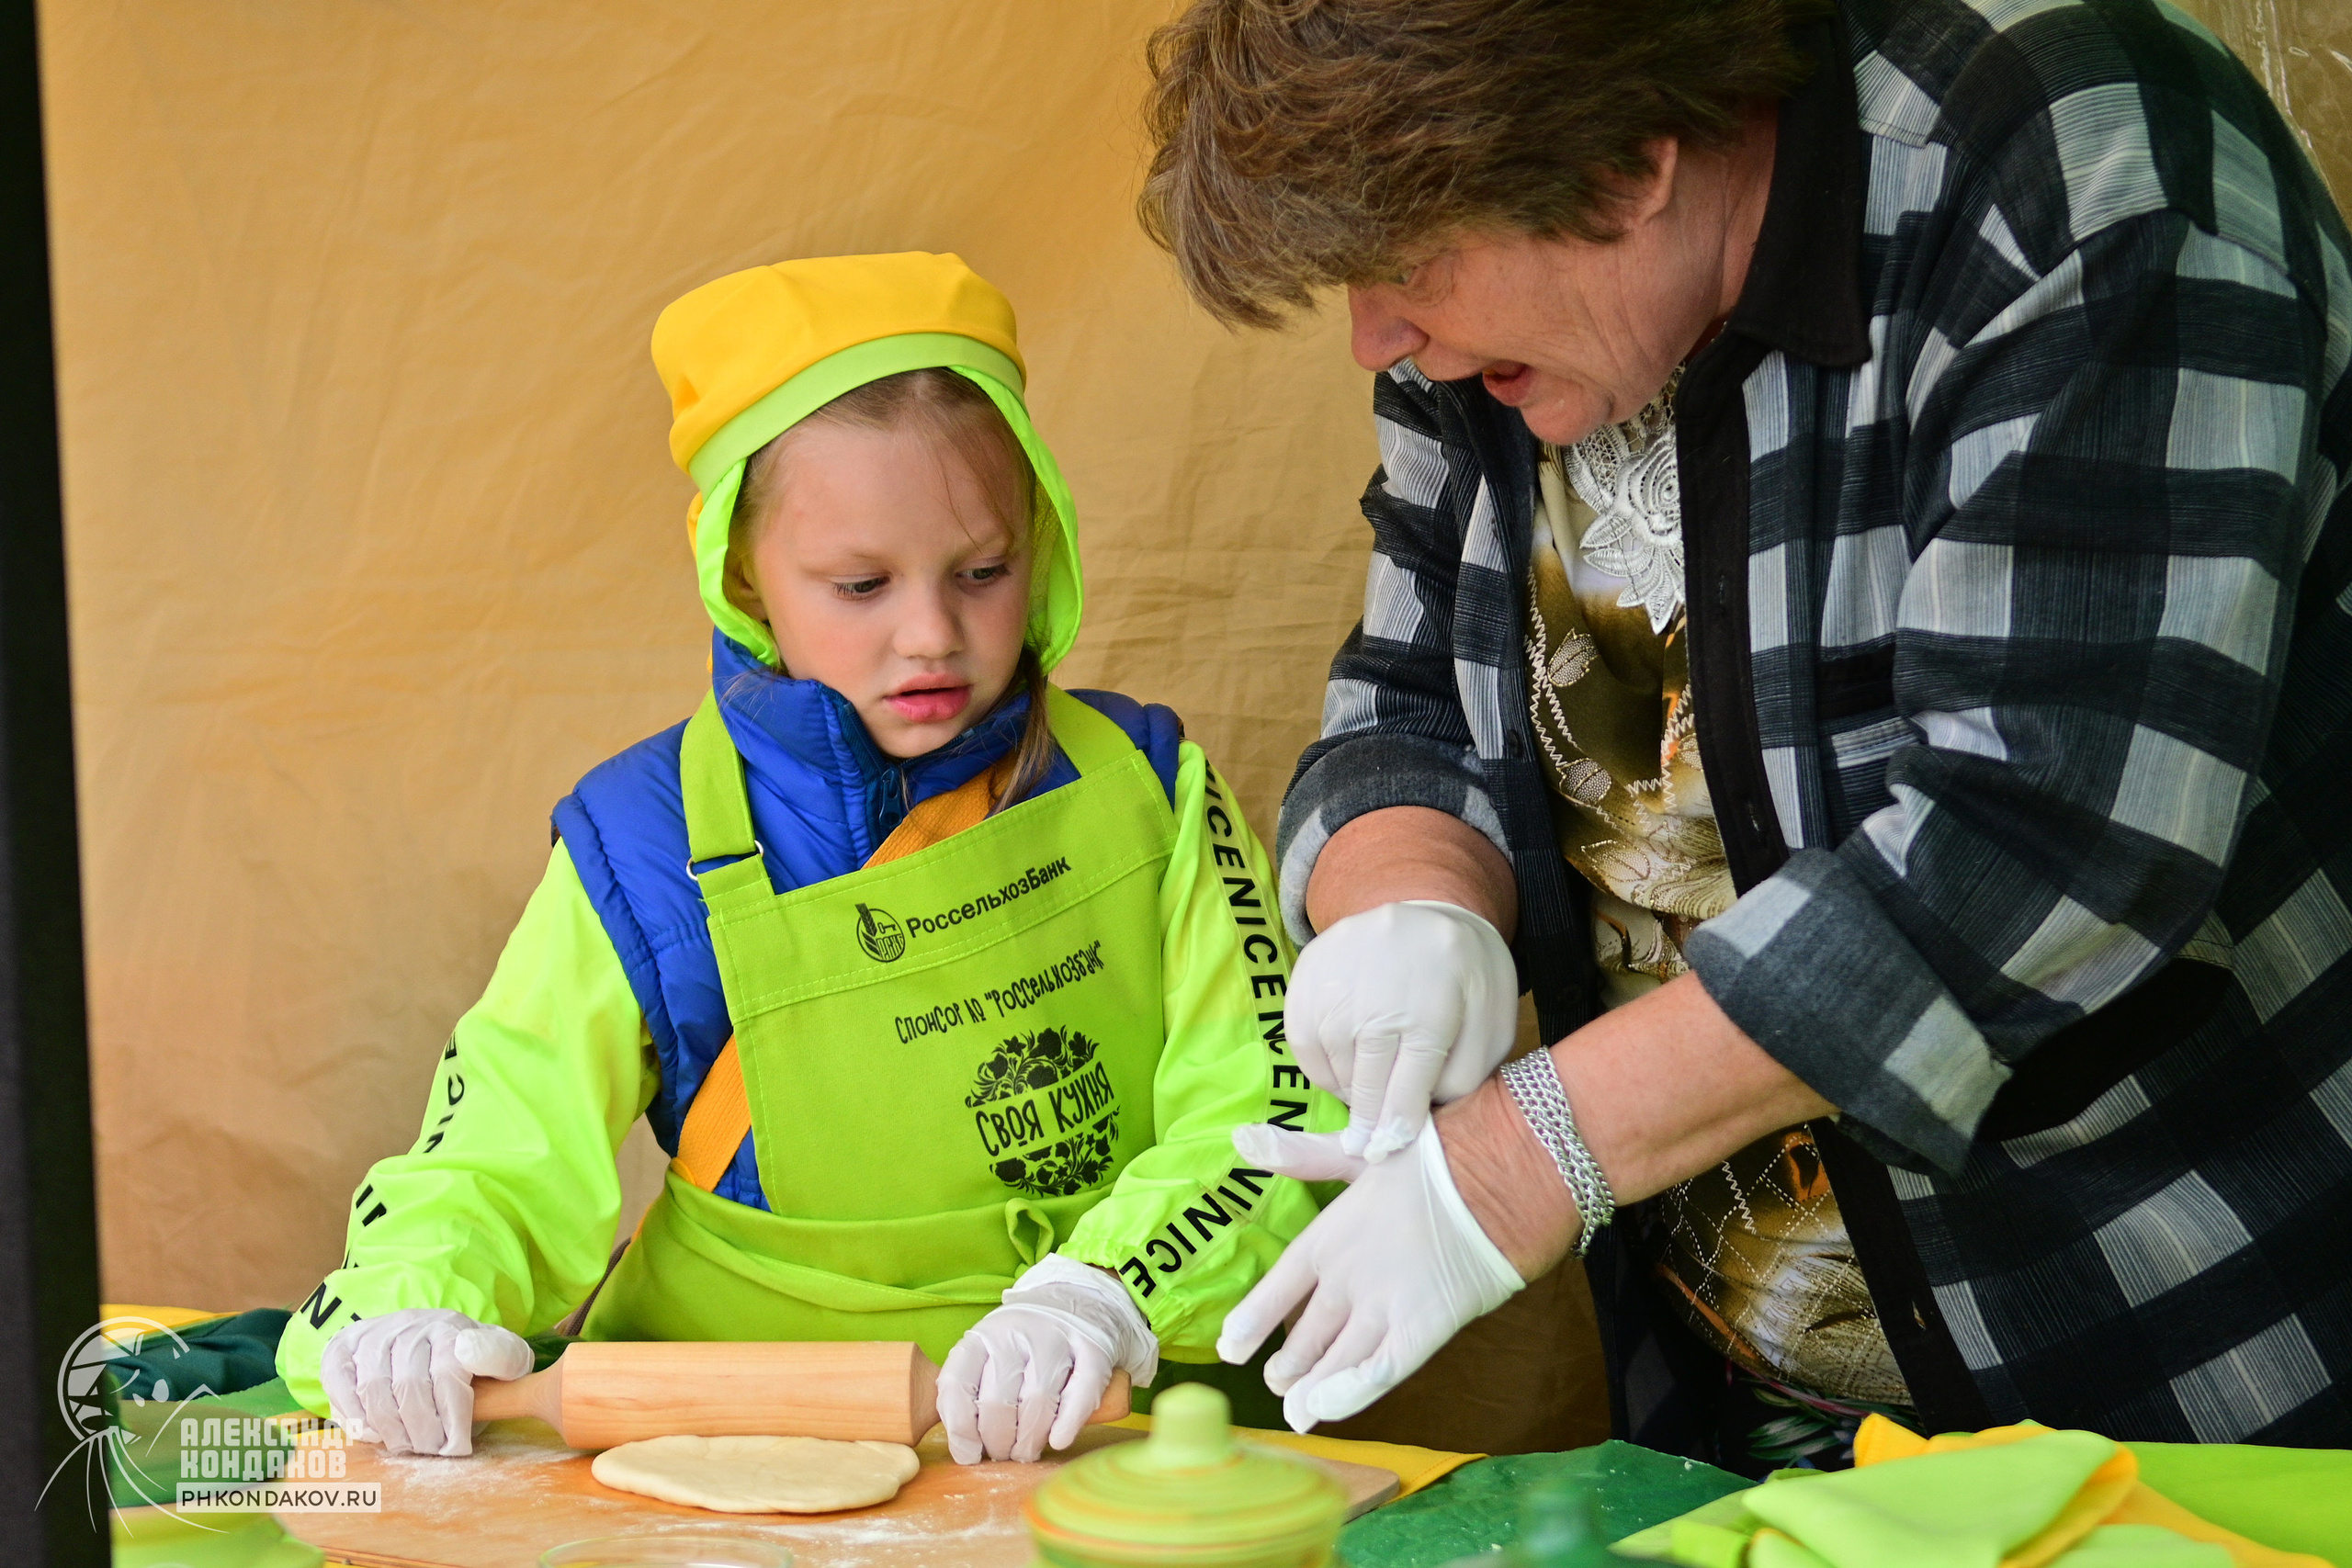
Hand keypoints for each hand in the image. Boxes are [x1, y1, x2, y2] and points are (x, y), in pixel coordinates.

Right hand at [318, 1308, 532, 1456]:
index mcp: (450, 1327)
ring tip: (407, 1447)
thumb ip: (501, 1356)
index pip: (449, 1373)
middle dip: (422, 1430)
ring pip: (374, 1387)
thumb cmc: (468, 1360)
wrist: (427, 1341)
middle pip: (410, 1385)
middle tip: (431, 1452)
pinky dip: (355, 1414)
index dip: (452, 1417)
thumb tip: (469, 1353)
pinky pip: (339, 1382)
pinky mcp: (343, 1347)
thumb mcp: (501, 1356)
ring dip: (390, 1428)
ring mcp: (374, 1333)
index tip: (457, 1446)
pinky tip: (374, 1434)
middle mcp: (409, 1324)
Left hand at [939, 1255, 1158, 1463]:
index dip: (959, 1429)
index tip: (969, 1455)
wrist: (1076, 1302)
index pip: (957, 1385)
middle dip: (997, 1442)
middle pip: (997, 1401)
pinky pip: (1080, 1392)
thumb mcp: (987, 1355)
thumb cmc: (1023, 1345)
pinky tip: (1058, 1440)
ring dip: (1030, 1440)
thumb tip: (964, 1449)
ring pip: (1036, 1401)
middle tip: (1003, 1454)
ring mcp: (1055, 1338)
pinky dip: (1068, 1422)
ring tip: (1027, 1451)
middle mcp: (1014, 1333)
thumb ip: (968, 1392)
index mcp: (981, 1337)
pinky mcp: (1093, 1349)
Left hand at [1218, 1121, 1521, 1431]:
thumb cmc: (1431, 1157)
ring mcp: (1383, 1306)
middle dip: (1291, 1363)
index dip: (1254, 1320)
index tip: (1230, 1348)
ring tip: (1297, 1412)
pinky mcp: (1422, 1330)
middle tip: (1278, 1384)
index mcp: (1329, 1235)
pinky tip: (1329, 1408)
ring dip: (1314, 1389)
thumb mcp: (1359, 1153)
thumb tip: (1241, 1137)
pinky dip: (1351, 1394)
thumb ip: (1302, 1157)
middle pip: (1309, 1332)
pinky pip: (1378, 1373)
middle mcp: (1348, 1276)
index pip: (1279, 1287)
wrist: (1494, 1176)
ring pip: (1338, 1359)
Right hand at [1287, 900, 1518, 1161]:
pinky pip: (1303, 1043)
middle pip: (1365, 1083)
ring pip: (1332, 1067)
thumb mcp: (1491, 1027)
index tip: (1385, 1154)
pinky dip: (1323, 1066)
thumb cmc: (1468, 980)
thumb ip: (1462, 1078)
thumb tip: (1414, 1121)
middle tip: (1368, 1146)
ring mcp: (1336, 982)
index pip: (1406, 1091)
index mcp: (1432, 1010)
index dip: (1395, 1130)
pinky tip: (1347, 1066)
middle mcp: (1377, 995)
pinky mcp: (1307, 973)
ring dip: (1348, 1092)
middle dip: (1369, 1121)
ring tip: (1367, 1095)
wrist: (1431, 908)